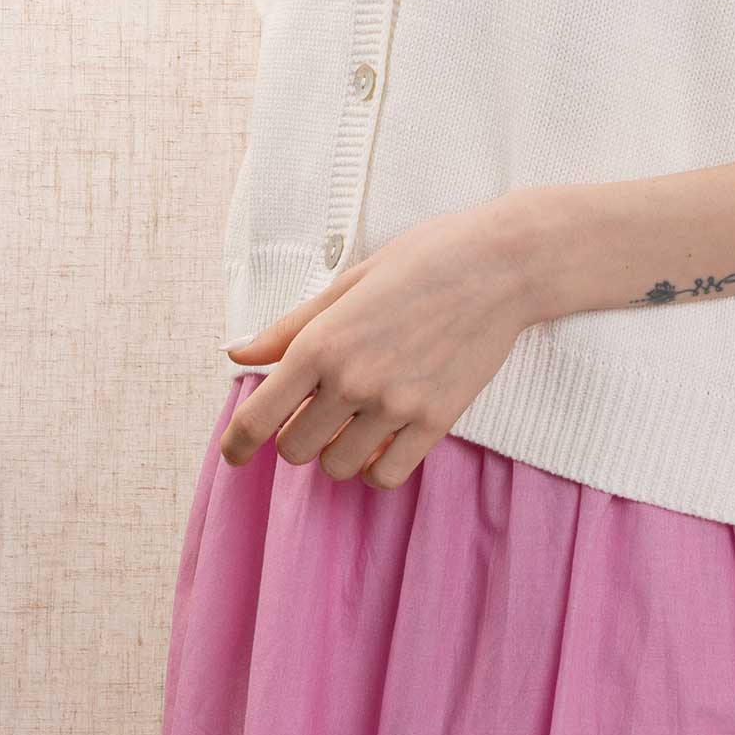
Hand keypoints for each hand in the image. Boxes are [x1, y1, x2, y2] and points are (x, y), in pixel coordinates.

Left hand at [219, 198, 540, 489]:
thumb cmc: (424, 259)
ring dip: (337, 450)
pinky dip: (376, 467)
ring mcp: (396, 405)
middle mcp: (353, 379)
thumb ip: (291, 326)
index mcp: (323, 341)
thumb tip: (237, 353)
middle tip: (316, 410)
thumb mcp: (351, 280)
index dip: (235, 444)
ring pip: (338, 466)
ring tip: (355, 419)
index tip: (233, 452)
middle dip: (296, 434)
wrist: (501, 264)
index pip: (258, 417)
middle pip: (295, 450)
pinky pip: (386, 476)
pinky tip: (383, 440)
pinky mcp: (435, 421)